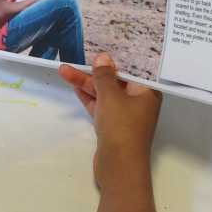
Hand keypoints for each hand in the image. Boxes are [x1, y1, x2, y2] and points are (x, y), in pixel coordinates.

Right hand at [58, 54, 160, 181]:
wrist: (119, 166)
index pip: (132, 68)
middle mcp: (139, 101)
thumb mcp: (111, 96)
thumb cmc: (121, 126)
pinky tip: (74, 86)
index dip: (116, 57)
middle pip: (115, 80)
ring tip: (64, 70)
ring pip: (105, 93)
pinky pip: (101, 106)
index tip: (102, 44)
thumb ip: (104, 76)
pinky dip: (89, 97)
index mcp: (147, 91)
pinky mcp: (113, 126)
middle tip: (75, 59)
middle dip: (94, 71)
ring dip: (87, 84)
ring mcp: (125, 115)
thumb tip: (103, 58)